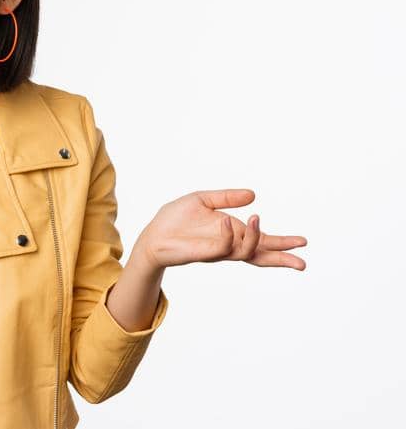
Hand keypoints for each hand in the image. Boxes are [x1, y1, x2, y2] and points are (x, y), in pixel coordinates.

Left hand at [136, 189, 307, 270]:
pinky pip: (224, 246)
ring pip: (246, 250)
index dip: (281, 242)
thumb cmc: (175, 219)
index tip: (302, 242)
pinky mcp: (205, 253)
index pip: (261, 241)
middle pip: (261, 255)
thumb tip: (253, 195)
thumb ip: (227, 198)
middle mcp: (229, 245)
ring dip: (256, 236)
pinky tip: (226, 221)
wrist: (153, 233)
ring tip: (255, 218)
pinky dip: (229, 234)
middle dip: (281, 258)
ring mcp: (218, 251)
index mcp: (233, 233)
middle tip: (301, 261)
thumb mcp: (203, 200)